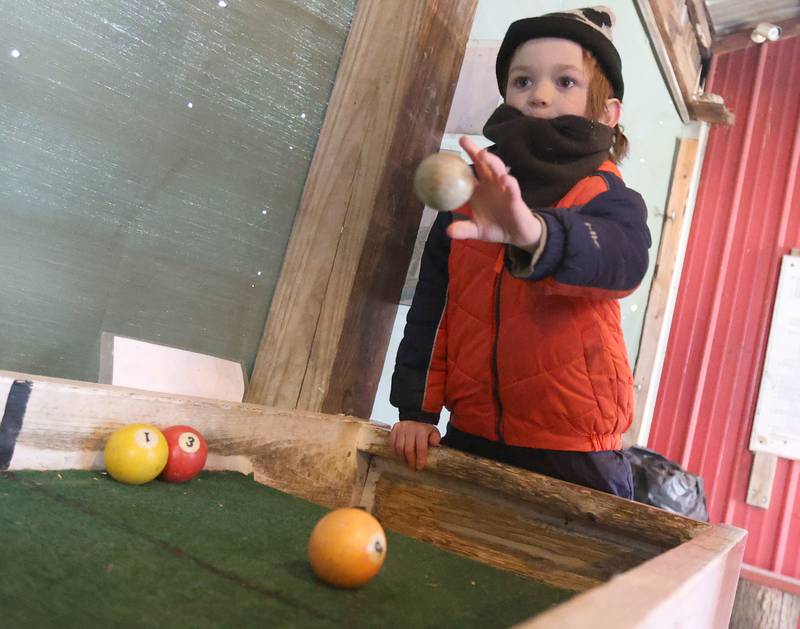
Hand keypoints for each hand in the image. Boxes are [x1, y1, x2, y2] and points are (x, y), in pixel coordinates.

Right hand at [390, 421, 440, 470]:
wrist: (416, 418)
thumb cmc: (425, 429)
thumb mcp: (434, 432)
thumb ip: (435, 439)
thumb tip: (435, 444)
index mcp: (422, 430)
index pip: (421, 447)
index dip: (420, 459)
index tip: (420, 467)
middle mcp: (410, 428)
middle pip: (408, 449)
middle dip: (411, 461)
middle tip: (413, 468)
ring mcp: (401, 428)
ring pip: (399, 447)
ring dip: (402, 458)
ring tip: (406, 463)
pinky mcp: (395, 429)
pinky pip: (392, 443)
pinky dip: (395, 452)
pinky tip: (400, 456)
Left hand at [448, 136, 541, 252]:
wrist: (516, 235)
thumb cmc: (495, 227)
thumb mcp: (476, 230)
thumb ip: (463, 230)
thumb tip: (448, 232)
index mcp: (478, 190)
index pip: (467, 172)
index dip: (457, 164)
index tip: (445, 154)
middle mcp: (490, 185)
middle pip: (482, 164)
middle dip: (474, 150)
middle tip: (463, 140)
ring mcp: (503, 189)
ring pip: (498, 170)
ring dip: (491, 161)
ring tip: (482, 154)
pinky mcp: (515, 198)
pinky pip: (512, 188)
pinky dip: (509, 183)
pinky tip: (504, 179)